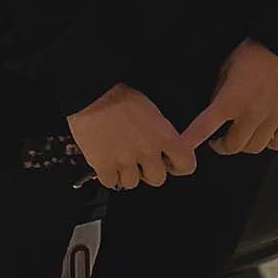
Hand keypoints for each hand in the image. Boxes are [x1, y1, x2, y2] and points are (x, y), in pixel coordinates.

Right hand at [65, 83, 197, 189]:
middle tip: (139, 160)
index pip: (186, 165)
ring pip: (132, 183)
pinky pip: (110, 182)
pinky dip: (108, 174)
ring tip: (119, 158)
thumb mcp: (150, 109)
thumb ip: (160, 132)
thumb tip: (163, 147)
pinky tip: (105, 160)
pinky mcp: (104, 166)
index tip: (170, 163)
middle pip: (158, 179)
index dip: (178, 166)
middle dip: (149, 171)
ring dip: (126, 173)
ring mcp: (126, 161)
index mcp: (164, 135)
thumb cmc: (118, 95)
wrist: (91, 94)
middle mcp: (147, 151)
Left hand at [179, 40, 277, 157]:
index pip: (204, 126)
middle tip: (219, 140)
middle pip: (233, 146)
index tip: (183, 149)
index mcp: (231, 100)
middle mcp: (251, 113)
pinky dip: (272, 142)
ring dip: (246, 144)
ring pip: (256, 147)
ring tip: (244, 134)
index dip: (191, 140)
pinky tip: (267, 134)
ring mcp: (273, 118)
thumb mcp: (227, 67)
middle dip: (223, 145)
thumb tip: (214, 106)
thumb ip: (219, 90)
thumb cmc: (257, 51)